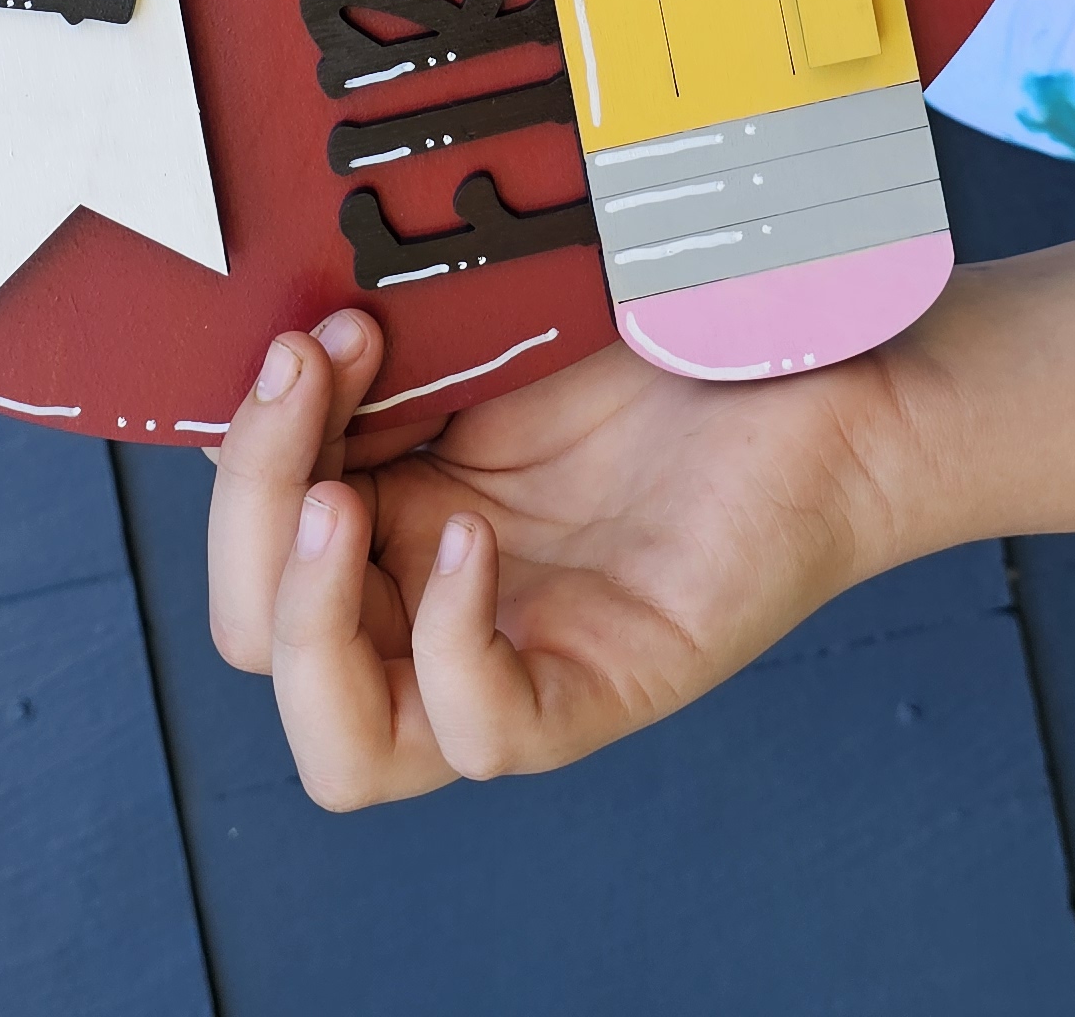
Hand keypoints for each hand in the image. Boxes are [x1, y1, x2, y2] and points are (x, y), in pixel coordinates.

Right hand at [206, 307, 934, 807]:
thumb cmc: (676, 335)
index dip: (246, 452)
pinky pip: (487, 738)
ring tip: (344, 504)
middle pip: (260, 638)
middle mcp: (436, 606)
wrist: (828, 346)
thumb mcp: (494, 333)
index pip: (250, 545)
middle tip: (313, 376)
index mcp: (395, 521)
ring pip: (346, 744)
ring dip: (307, 617)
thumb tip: (269, 331)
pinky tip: (475, 538)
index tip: (312, 329)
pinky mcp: (609, 686)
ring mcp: (521, 659)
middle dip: (252, 511)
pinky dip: (452, 649)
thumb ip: (386, 355)